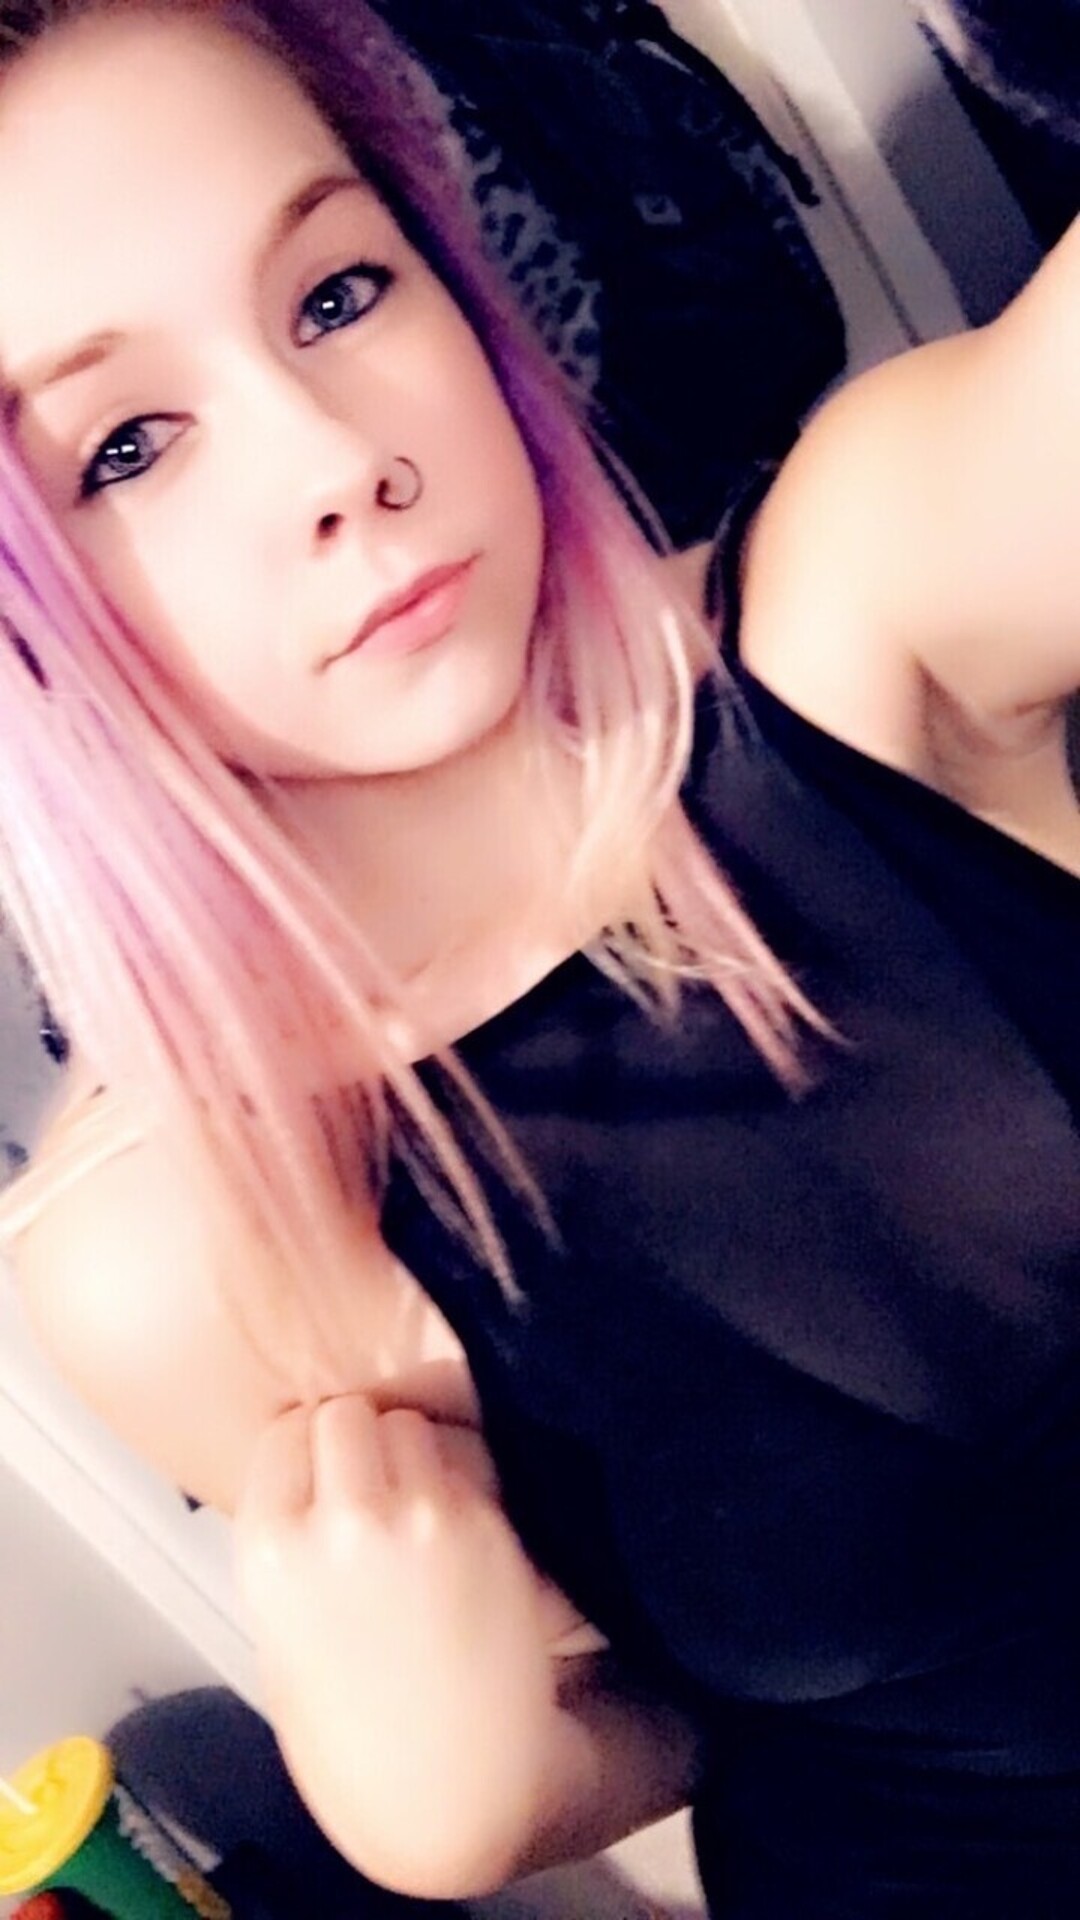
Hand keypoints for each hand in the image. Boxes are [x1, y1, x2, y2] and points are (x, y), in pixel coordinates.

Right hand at [233, 1394, 556, 1876]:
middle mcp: (342, 1522)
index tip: (321, 1480)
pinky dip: (462, 1484)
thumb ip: (288, 1546)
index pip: (284, 1433)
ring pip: (411, 1426)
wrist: (454, 1788)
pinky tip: (458, 1541)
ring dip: (415, 1454)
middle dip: (360, 1442)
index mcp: (273, 1551)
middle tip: (372, 1490)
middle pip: (346, 1415)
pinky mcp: (485, 1524)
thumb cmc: (358, 1734)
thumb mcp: (279, 1639)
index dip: (307, 1454)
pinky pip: (466, 1462)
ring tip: (417, 1515)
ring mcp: (419, 1517)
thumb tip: (307, 1472)